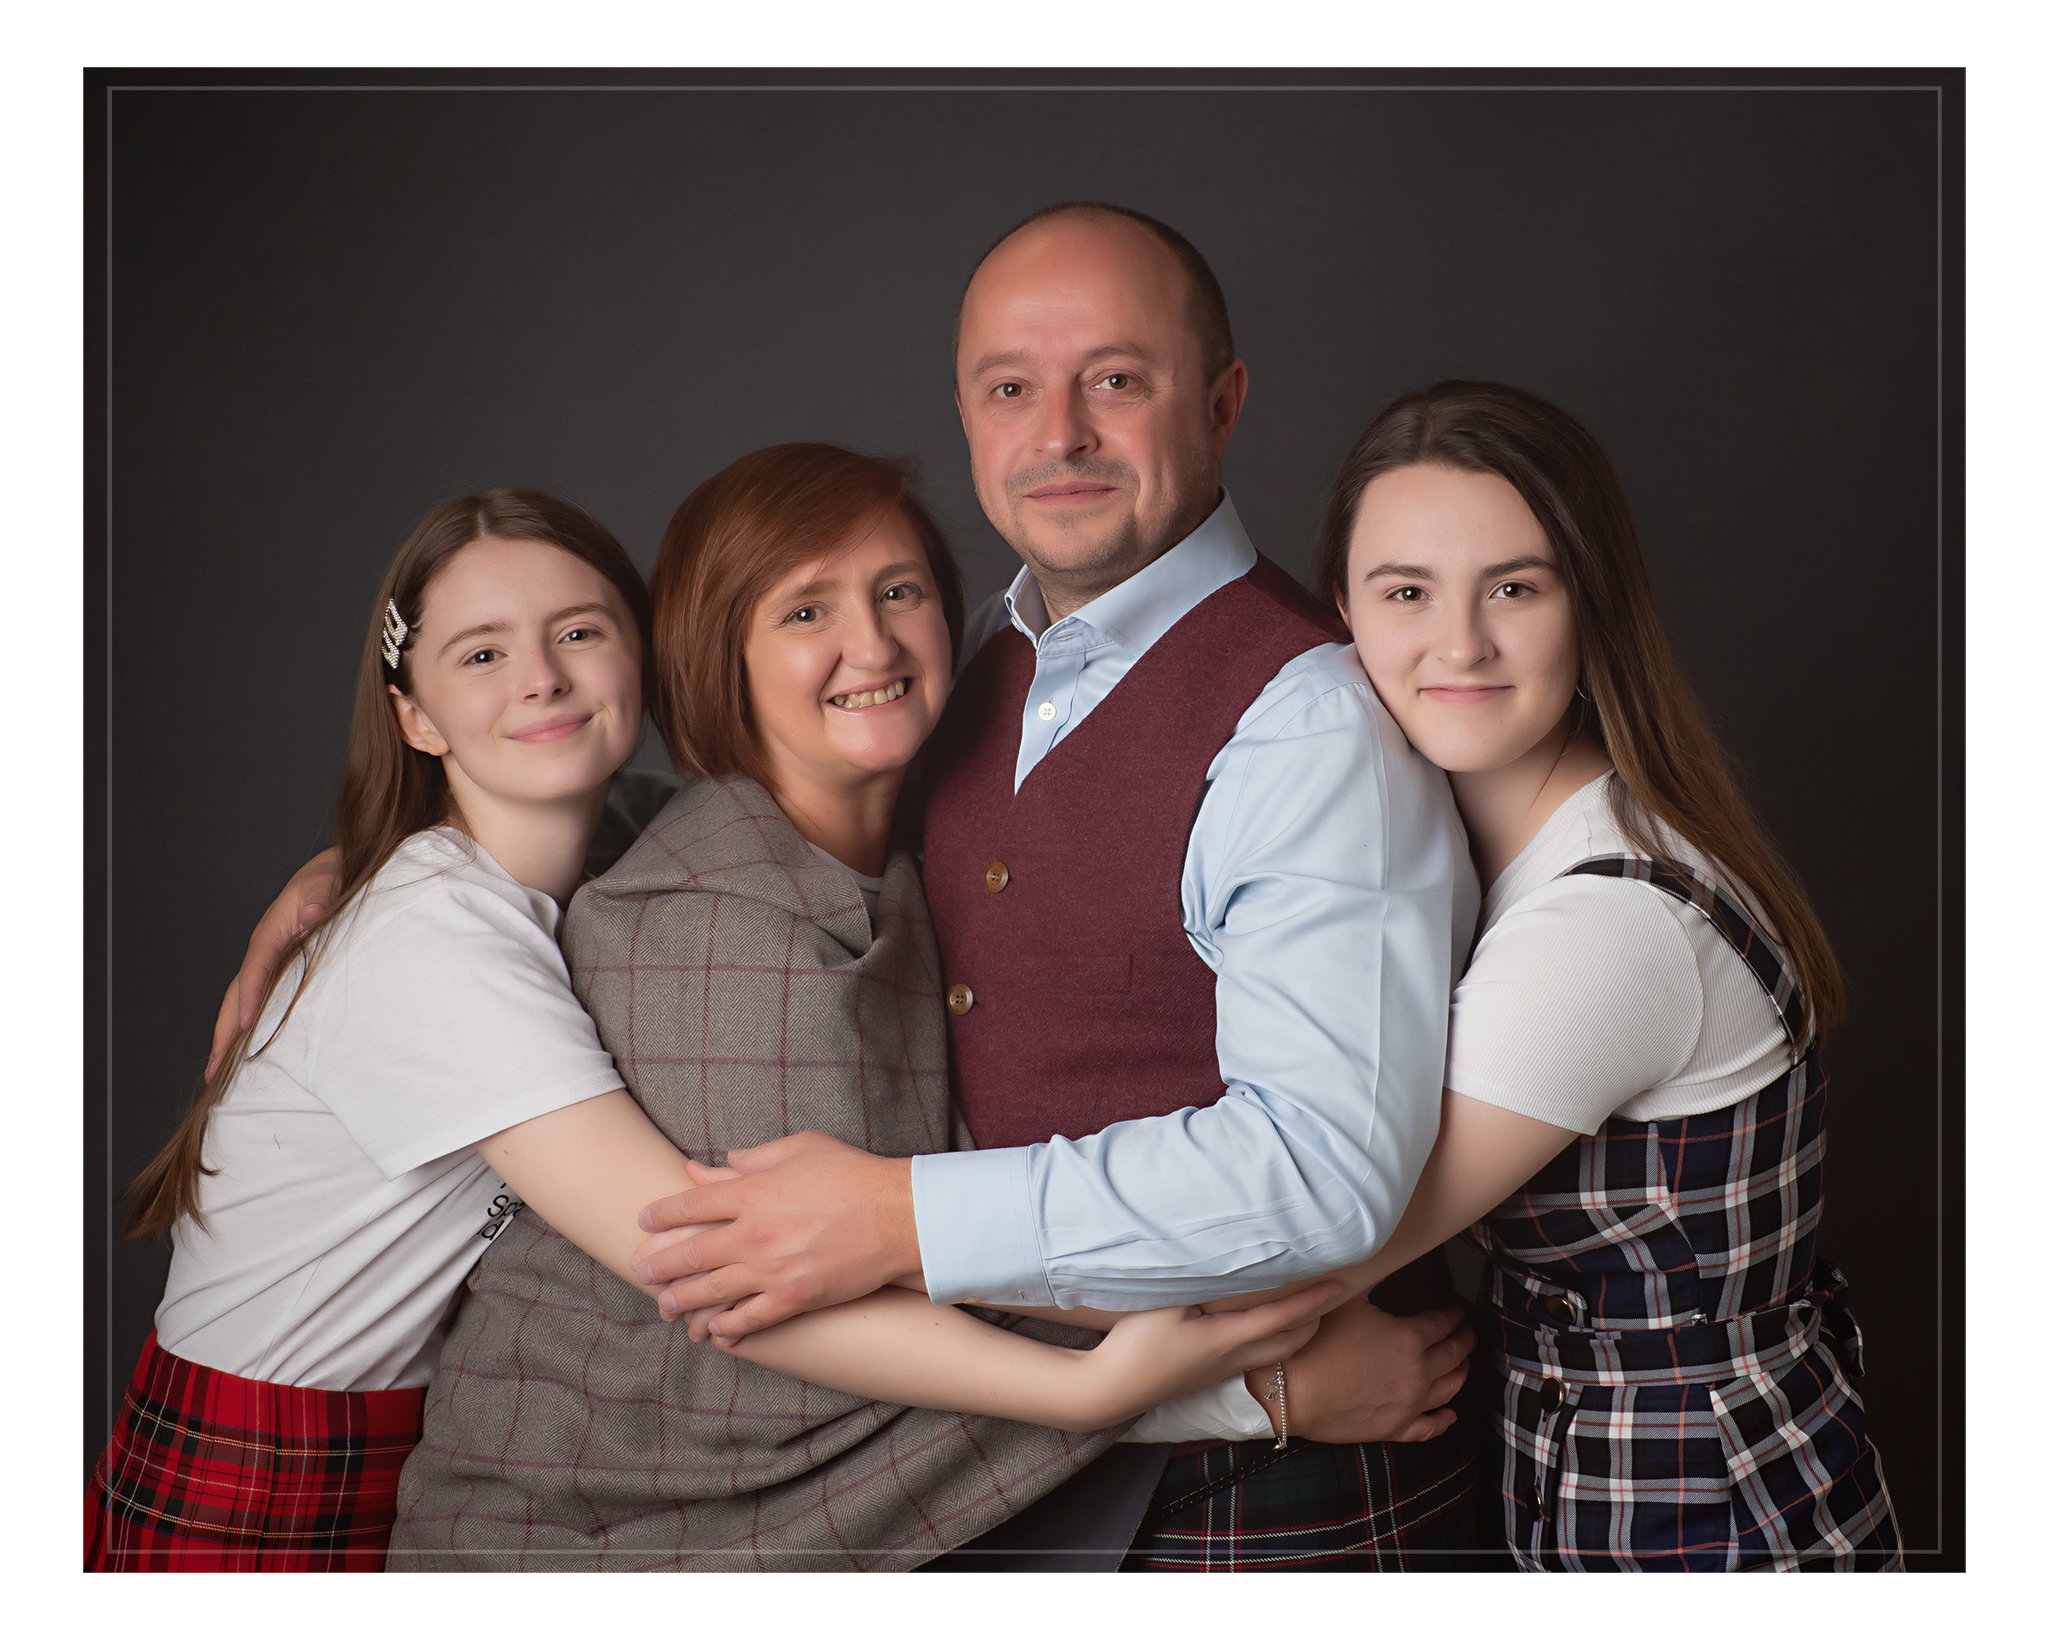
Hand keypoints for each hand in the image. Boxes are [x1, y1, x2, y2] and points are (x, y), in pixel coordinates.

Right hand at [207, 847, 342, 1076]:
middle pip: (238, 992)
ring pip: (243, 1000)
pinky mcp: (281, 968)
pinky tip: (250, 1051)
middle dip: (225, 1030)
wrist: (337, 872)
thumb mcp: (330, 880)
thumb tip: (313, 914)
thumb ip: (323, 896)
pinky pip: (261, 999)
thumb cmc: (334, 877)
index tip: (246, 1024)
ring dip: (231, 1035)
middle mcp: (265, 948)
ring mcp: (271, 960)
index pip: (258, 965)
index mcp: (274, 928)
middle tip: (216, 1070)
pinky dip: (251, 1024)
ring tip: (220, 1073)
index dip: (251, 995)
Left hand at [630, 1131, 918, 1338]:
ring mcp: (771, 1268)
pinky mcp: (793, 1297)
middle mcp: (753, 1231)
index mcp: (753, 1190)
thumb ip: (754, 1156)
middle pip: (689, 1252)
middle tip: (639, 1271)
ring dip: (681, 1301)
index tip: (644, 1221)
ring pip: (709, 1291)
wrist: (897, 1214)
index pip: (690, 1204)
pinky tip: (715, 1331)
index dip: (661, 1214)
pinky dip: (727, 1327)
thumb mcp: (801, 1148)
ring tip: (665, 1307)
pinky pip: (748, 1318)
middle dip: (658, 1264)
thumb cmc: (853, 1174)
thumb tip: (717, 1164)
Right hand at [1081, 1282, 1341, 1428]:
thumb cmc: (1137, 1344)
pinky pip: (1255, 1356)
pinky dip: (1274, 1338)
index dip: (1314, 1299)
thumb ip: (1201, 1281)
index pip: (1284, 1317)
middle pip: (1290, 1343)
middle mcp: (1233, 1359)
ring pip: (1274, 1353)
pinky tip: (1262, 1325)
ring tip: (1307, 1308)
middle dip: (1316, 1319)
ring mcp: (1220, 1371)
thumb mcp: (1168, 1302)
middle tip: (1333, 1294)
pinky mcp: (1207, 1376)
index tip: (1340, 1283)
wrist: (1110, 1389)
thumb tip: (1229, 1258)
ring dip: (1297, 1332)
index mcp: (1228, 1340)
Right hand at [1248, 1295, 1472, 1444]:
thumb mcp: (1345, 1299)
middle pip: (1453, 1354)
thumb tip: (1383, 1253)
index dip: (1454, 1315)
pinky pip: (1430, 1427)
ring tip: (1464, 1364)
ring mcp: (1408, 1404)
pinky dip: (1444, 1419)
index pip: (1443, 1323)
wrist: (1289, 1391)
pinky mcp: (1394, 1428)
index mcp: (1408, 1338)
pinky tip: (1450, 1413)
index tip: (1458, 1310)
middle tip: (1468, 1332)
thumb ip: (1372, 1277)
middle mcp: (1416, 1372)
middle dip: (1464, 1340)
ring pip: (1449, 1389)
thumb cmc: (1314, 1343)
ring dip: (1461, 1374)